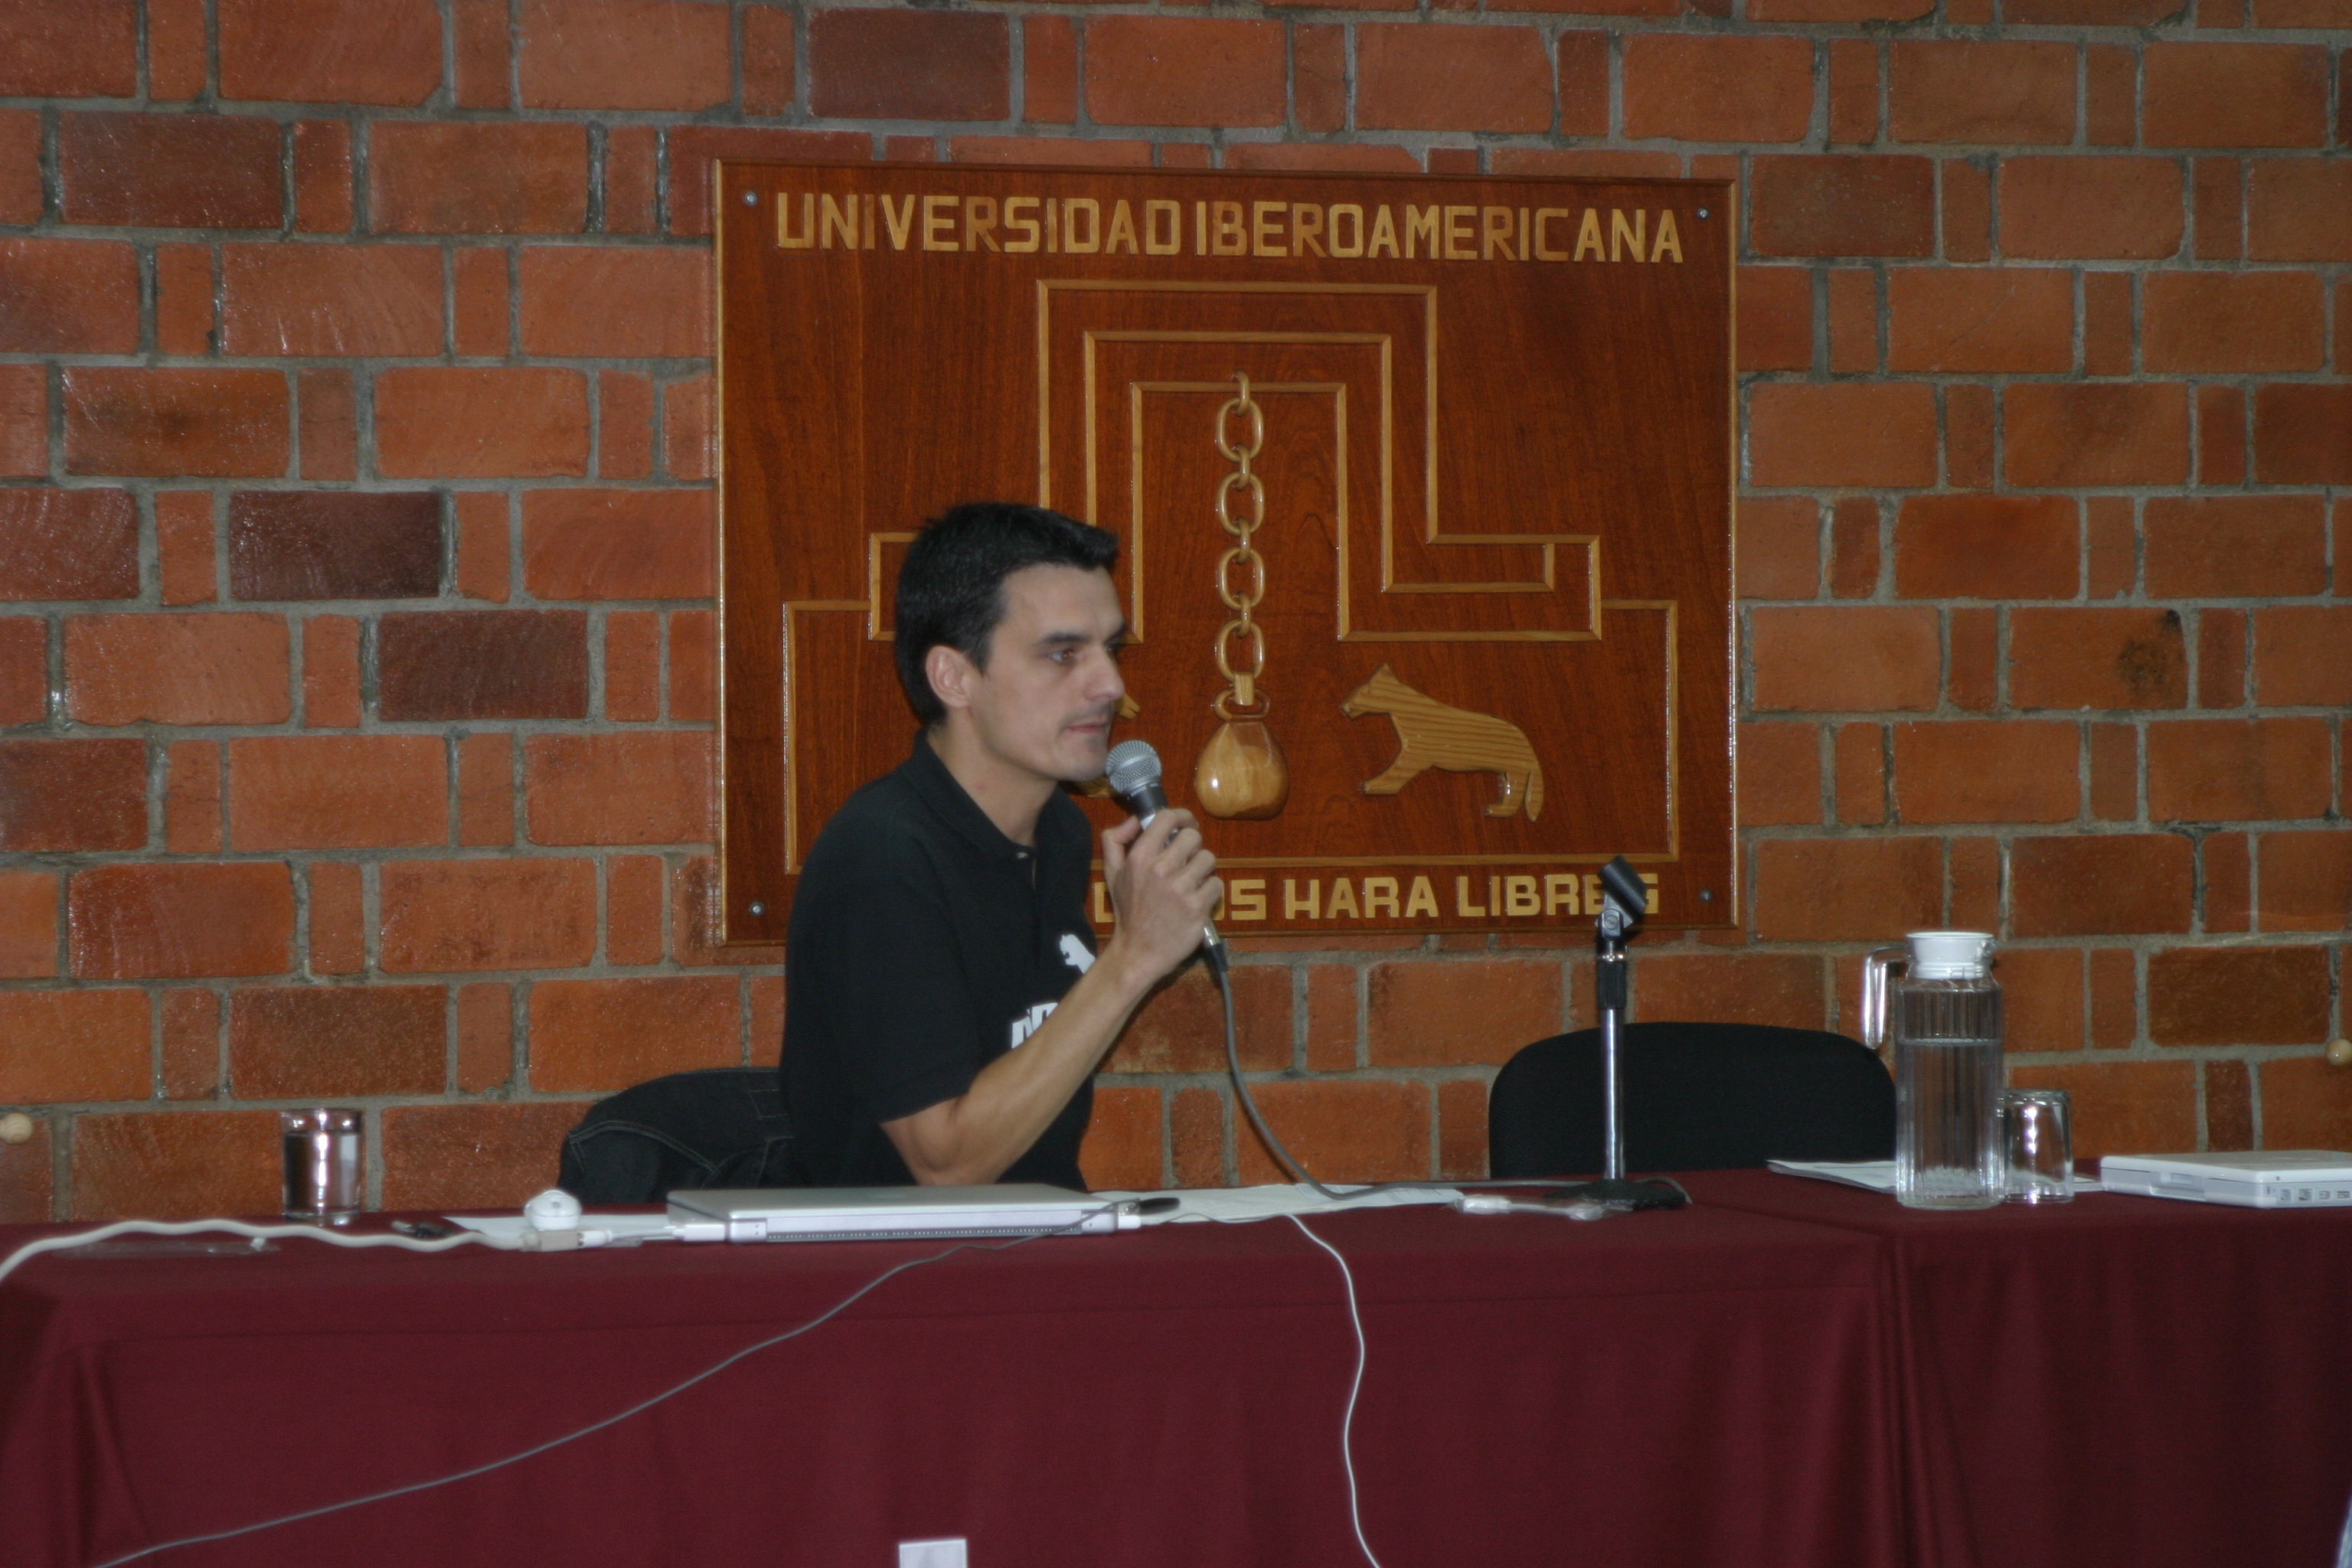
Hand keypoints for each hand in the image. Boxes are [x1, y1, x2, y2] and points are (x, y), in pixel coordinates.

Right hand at [1100, 809, 1220, 984]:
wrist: (1138, 952)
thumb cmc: (1128, 910)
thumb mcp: (1111, 873)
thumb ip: (1115, 840)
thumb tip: (1135, 819)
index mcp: (1140, 857)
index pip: (1168, 817)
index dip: (1182, 817)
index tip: (1185, 826)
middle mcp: (1160, 869)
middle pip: (1193, 837)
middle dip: (1192, 848)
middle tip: (1186, 862)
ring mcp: (1181, 888)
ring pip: (1208, 858)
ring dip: (1202, 869)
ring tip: (1191, 882)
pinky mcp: (1198, 906)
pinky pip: (1216, 883)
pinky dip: (1209, 891)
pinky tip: (1197, 900)